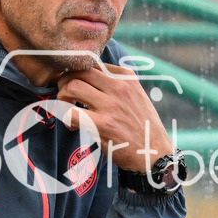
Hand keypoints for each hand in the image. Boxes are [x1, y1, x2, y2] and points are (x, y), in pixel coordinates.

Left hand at [56, 64, 173, 172]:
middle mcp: (119, 87)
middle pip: (79, 71)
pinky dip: (66, 118)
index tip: (74, 85)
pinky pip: (71, 113)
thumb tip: (92, 78)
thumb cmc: (144, 127)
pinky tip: (72, 126)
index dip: (77, 74)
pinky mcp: (103, 125)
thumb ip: (118, 85)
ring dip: (63, 97)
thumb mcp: (137, 96)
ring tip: (67, 109)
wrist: (155, 153)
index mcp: (127, 78)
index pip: (92, 64)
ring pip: (72, 87)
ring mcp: (110, 105)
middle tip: (64, 96)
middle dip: (65, 81)